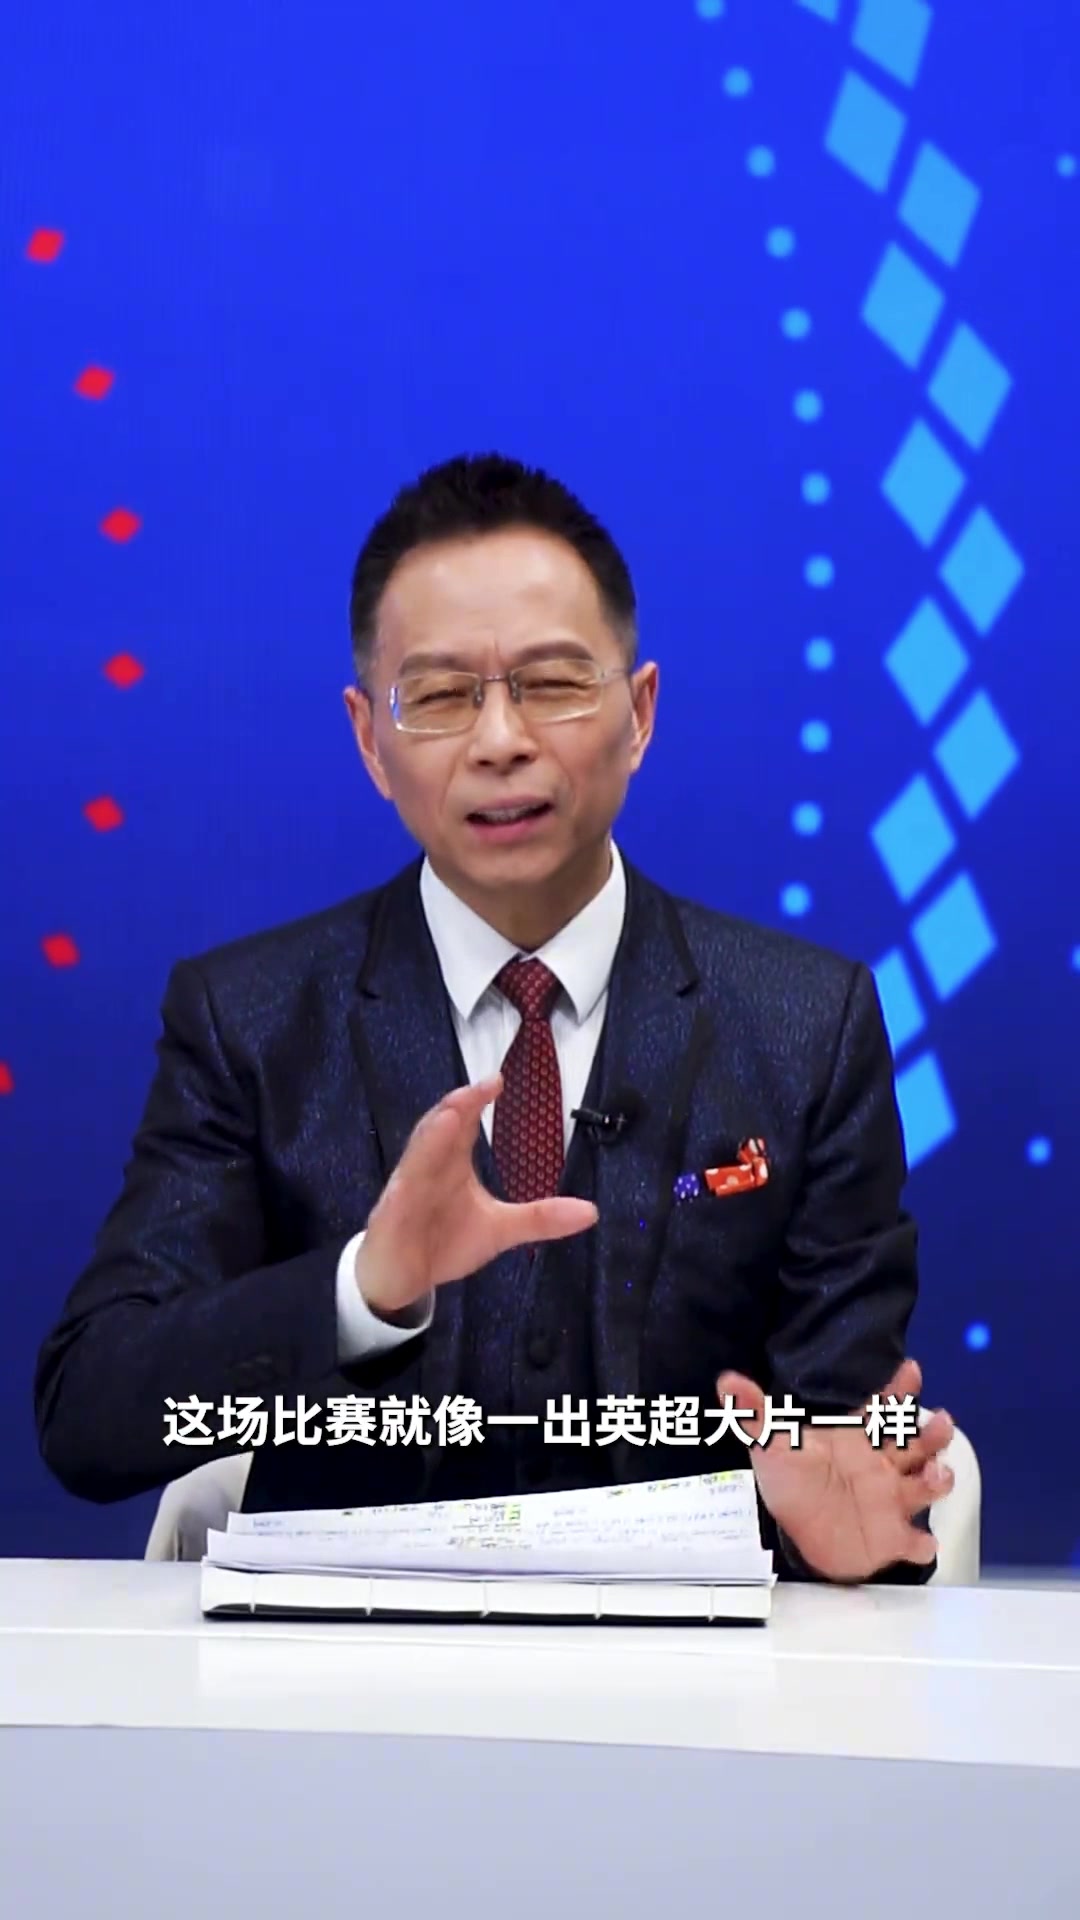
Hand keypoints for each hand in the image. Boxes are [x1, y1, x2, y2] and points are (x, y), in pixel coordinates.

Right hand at [356, 1073, 596, 1318]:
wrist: (400, 1279)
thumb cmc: (443, 1242)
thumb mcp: (499, 1231)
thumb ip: (540, 1217)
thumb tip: (591, 1211)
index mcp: (450, 1163)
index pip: (463, 1125)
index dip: (477, 1101)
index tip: (499, 1080)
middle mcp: (427, 1168)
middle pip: (439, 1130)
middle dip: (459, 1106)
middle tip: (483, 1085)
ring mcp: (407, 1191)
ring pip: (417, 1156)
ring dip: (432, 1134)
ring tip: (452, 1112)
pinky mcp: (391, 1217)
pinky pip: (399, 1197)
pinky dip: (407, 1182)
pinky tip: (412, 1177)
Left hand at [715, 1358, 954, 1582]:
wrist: (785, 1534)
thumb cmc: (787, 1480)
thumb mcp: (769, 1443)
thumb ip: (752, 1411)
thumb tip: (726, 1380)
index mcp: (857, 1439)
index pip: (884, 1407)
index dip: (899, 1388)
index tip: (911, 1369)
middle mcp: (881, 1465)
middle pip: (917, 1443)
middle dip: (933, 1433)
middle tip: (941, 1421)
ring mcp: (891, 1501)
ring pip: (927, 1485)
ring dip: (937, 1479)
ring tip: (934, 1475)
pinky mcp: (892, 1537)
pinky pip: (915, 1542)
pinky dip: (922, 1543)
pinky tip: (923, 1542)